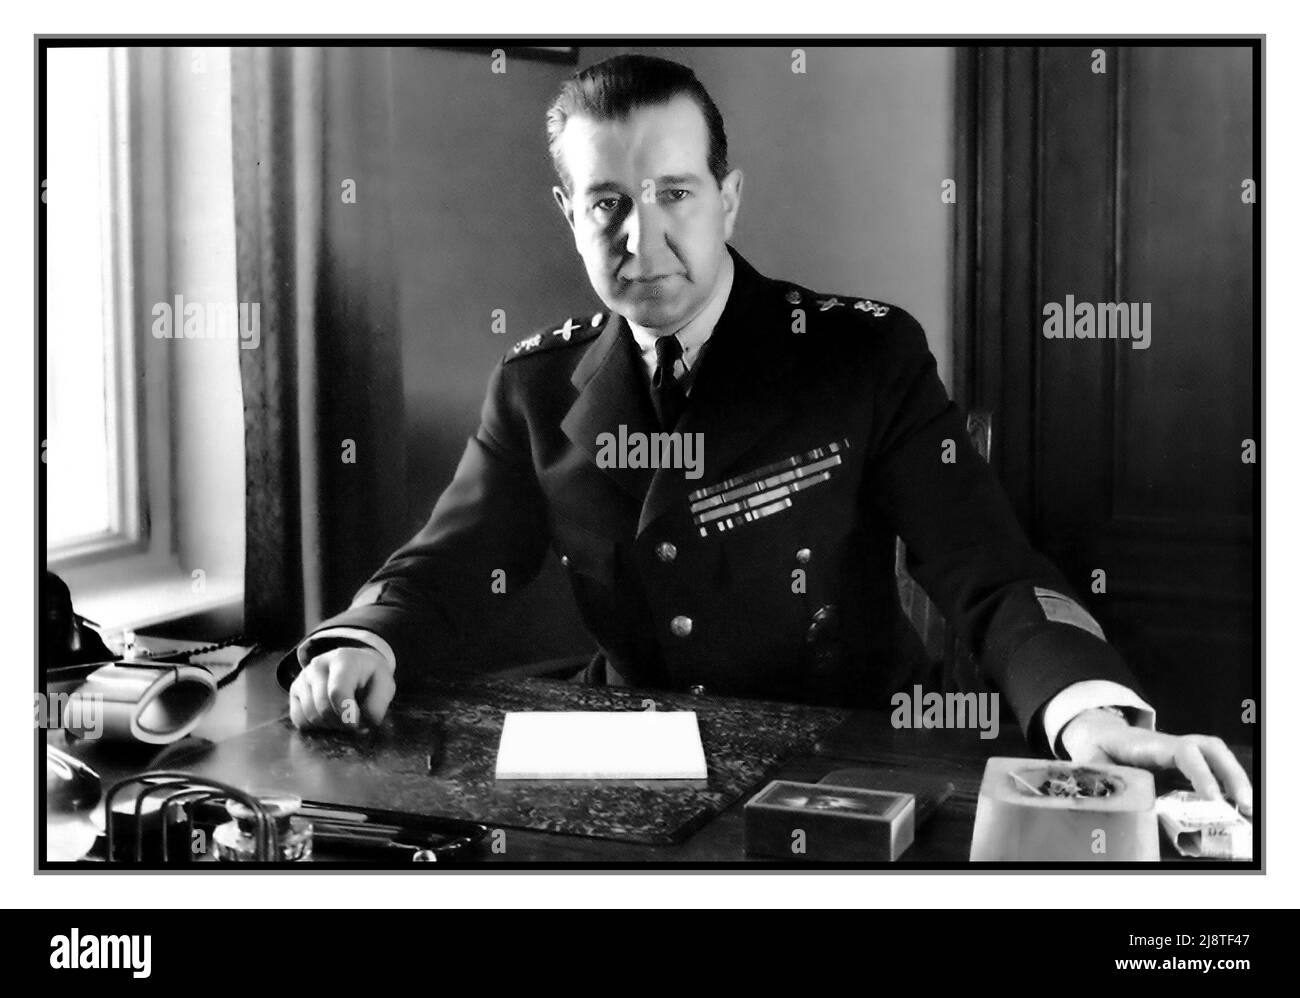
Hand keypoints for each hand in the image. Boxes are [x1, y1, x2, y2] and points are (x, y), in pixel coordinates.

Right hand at [288, 646, 395, 730]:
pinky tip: (327, 717)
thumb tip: (366, 722)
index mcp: (343, 659)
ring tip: (342, 717)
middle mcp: (318, 665)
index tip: (356, 725)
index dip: (346, 714)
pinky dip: (314, 725)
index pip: (337, 692)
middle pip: (323, 708)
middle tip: (353, 722)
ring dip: (329, 725)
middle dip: (340, 723)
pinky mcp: (294, 689)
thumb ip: (378, 703)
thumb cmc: (369, 677)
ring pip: (310, 716)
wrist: (354, 664)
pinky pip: (298, 719)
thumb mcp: (384, 684)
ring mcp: (303, 677)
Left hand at [1060, 708, 1252, 816]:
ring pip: (1215, 755)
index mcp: (1149, 745)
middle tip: (1244, 803)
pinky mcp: (1184, 763)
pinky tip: (1235, 806)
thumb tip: (1102, 796)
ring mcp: (1180, 752)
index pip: (1184, 753)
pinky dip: (1226, 784)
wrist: (1097, 733)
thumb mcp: (1092, 762)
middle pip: (1209, 747)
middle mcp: (1171, 745)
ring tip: (1247, 807)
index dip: (1200, 774)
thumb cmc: (1096, 750)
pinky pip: (1211, 767)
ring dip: (1234, 778)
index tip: (1213, 798)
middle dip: (1230, 774)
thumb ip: (1098, 777)